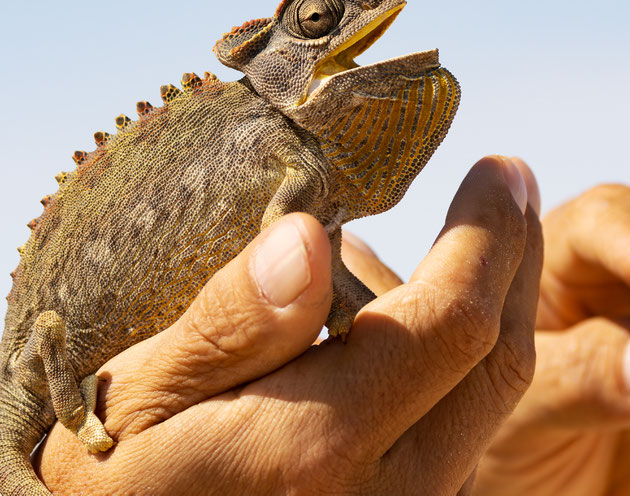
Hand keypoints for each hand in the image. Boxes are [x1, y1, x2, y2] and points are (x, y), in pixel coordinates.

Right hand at [35, 156, 541, 494]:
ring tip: (498, 227)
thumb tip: (306, 236)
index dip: (487, 237)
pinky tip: (452, 302)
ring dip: (507, 304)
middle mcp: (387, 493)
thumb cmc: (113, 475)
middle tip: (511, 181)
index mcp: (318, 446)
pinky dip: (476, 354)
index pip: (449, 324)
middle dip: (516, 260)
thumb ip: (228, 324)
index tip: (498, 167)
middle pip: (497, 364)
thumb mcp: (135, 395)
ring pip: (492, 400)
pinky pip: (466, 428)